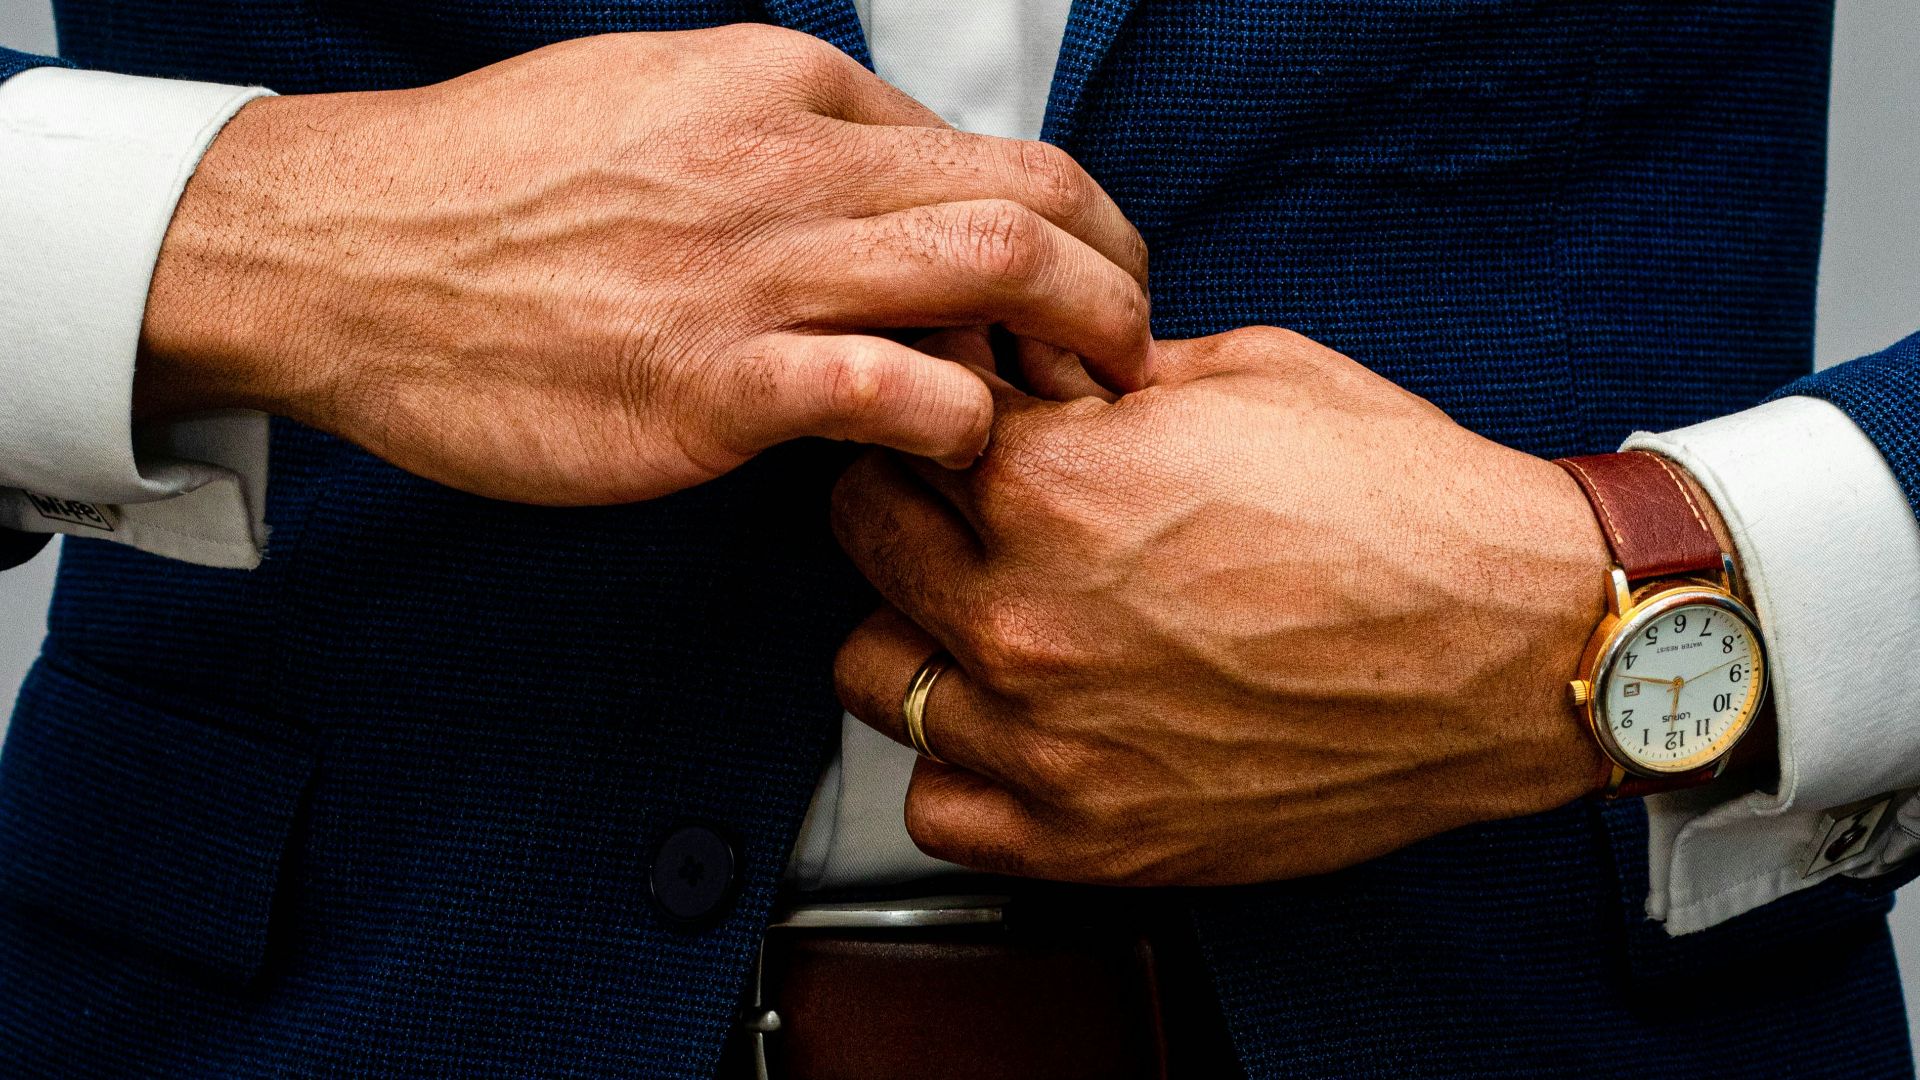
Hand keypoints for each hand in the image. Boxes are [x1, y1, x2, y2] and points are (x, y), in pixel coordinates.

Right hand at [134, 27, 1149, 503]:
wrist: (347, 251)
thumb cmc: (494, 184)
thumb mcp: (653, 99)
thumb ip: (781, 137)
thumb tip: (891, 188)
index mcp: (779, 88)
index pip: (985, 150)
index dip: (1068, 227)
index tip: (1083, 288)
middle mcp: (787, 164)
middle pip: (1029, 202)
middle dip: (1118, 278)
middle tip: (1131, 350)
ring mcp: (753, 273)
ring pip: (992, 276)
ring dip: (1074, 348)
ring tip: (1084, 409)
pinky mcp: (713, 385)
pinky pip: (897, 395)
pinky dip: (959, 426)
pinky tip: (952, 455)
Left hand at [832, 326, 1613, 885]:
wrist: (1517, 644)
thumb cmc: (1400, 503)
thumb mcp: (1242, 375)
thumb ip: (1096, 373)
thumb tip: (1022, 366)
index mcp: (1049, 484)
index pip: (898, 424)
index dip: (938, 409)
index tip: (970, 419)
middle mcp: (1024, 616)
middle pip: (863, 536)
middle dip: (911, 500)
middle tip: (974, 504)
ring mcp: (1049, 739)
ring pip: (873, 673)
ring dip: (917, 631)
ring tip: (995, 614)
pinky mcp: (1092, 837)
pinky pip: (939, 807)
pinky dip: (962, 764)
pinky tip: (1022, 722)